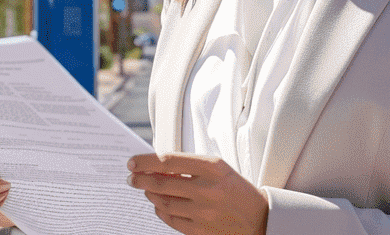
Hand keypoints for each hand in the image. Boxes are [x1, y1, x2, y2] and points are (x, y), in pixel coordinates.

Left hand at [127, 153, 267, 234]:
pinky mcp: (200, 231)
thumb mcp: (217, 168)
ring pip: (163, 203)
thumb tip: (157, 166)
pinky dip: (160, 212)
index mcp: (212, 167)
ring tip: (145, 189)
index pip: (169, 161)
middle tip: (131, 177)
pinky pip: (171, 220)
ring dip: (149, 195)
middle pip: (161, 183)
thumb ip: (189, 166)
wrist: (259, 218)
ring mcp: (203, 212)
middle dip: (140, 179)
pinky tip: (158, 205)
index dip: (146, 161)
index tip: (132, 162)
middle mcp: (206, 189)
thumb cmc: (235, 188)